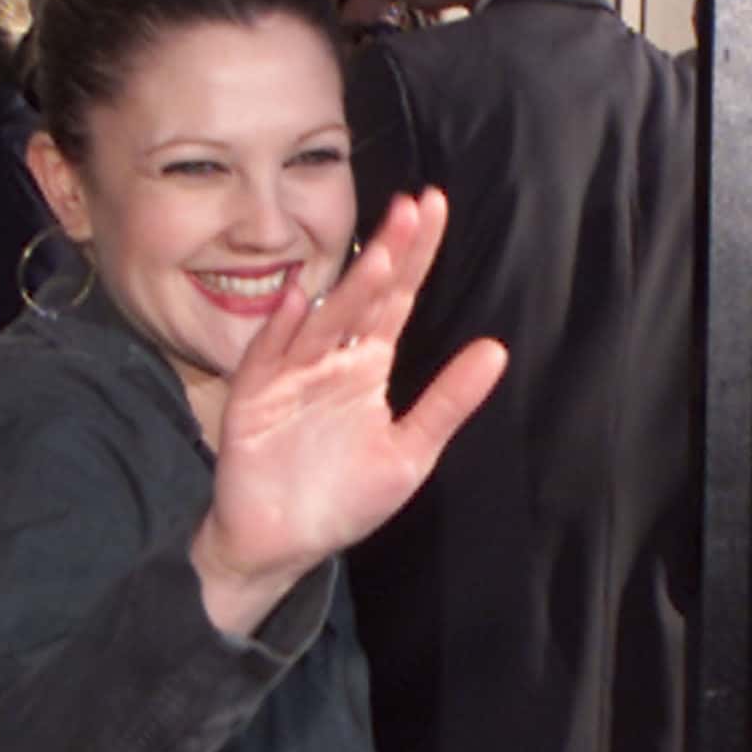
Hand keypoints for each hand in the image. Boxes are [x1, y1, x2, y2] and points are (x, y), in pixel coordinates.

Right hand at [189, 187, 506, 636]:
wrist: (282, 543)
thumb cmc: (344, 496)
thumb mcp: (410, 451)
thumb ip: (448, 401)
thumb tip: (497, 349)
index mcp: (368, 365)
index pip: (398, 299)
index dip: (417, 256)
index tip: (435, 207)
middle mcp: (331, 359)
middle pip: (363, 297)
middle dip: (389, 254)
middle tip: (413, 209)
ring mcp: (290, 375)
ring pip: (325, 321)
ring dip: (350, 288)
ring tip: (382, 253)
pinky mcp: (254, 400)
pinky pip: (267, 358)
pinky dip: (281, 329)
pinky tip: (299, 298)